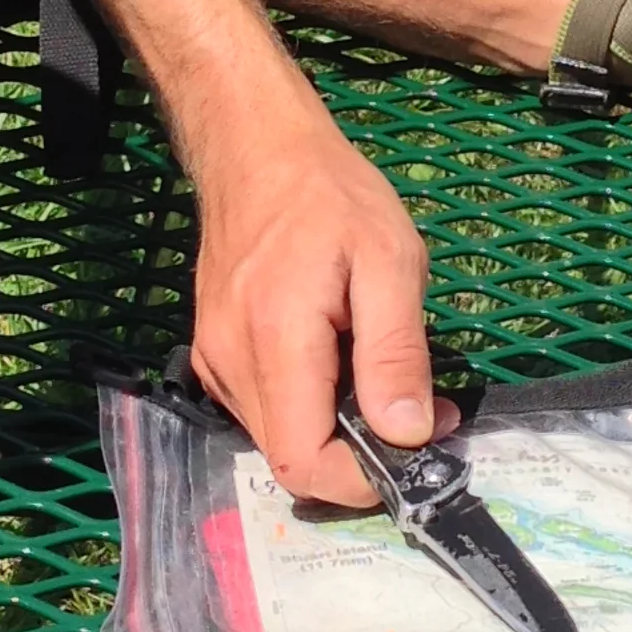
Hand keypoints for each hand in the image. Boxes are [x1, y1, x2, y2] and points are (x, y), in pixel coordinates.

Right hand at [186, 92, 444, 503]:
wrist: (255, 151)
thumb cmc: (330, 196)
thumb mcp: (389, 260)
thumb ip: (396, 351)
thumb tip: (409, 433)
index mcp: (275, 340)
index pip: (304, 461)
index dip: (360, 481)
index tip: (419, 447)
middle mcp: (230, 361)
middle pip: (290, 459)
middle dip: (358, 456)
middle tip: (420, 411)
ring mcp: (213, 360)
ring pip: (277, 438)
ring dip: (334, 432)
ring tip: (381, 377)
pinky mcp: (212, 353)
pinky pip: (263, 410)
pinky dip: (308, 407)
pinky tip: (339, 362)